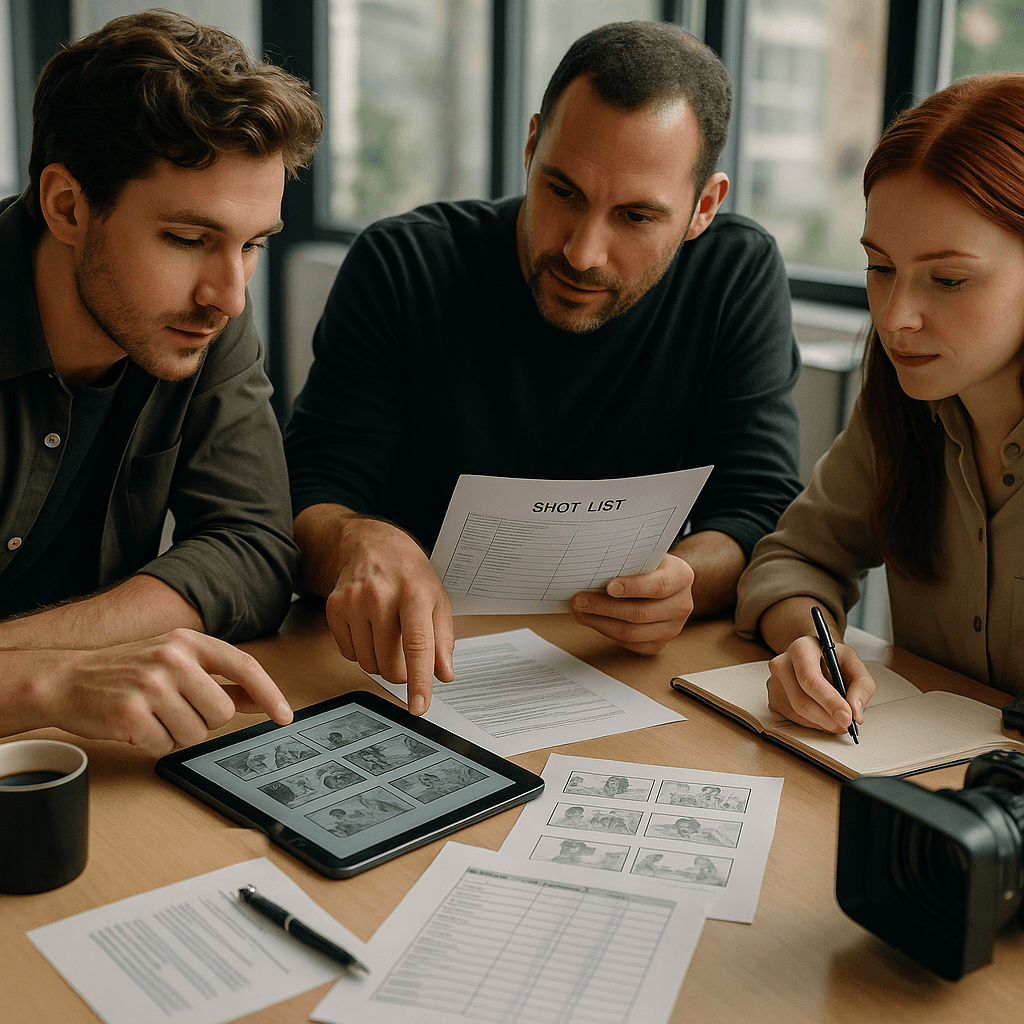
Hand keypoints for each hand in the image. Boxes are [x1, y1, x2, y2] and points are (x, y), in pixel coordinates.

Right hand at [33, 629, 292, 756]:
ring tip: (152, 716)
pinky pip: (164, 746)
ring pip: (195, 734)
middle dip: (203, 720)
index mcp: (188, 641)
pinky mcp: (131, 713)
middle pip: (222, 712)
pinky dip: (152, 744)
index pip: (245, 666)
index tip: (284, 716)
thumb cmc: (125, 672)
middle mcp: (172, 658)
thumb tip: (262, 700)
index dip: (270, 693)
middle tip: (174, 709)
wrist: (63, 679)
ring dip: (176, 734)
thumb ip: (221, 680)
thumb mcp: (175, 663)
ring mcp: (151, 685)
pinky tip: (135, 726)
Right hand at [323, 518, 453, 714]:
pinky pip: (349, 653)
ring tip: (388, 635)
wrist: (374, 546)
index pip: (418, 646)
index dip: (419, 681)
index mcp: (415, 594)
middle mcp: (382, 596)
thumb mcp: (439, 601)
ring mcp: (354, 601)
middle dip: (401, 671)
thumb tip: (444, 675)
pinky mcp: (334, 607)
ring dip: (381, 661)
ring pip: (368, 663)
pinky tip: (369, 628)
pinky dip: (362, 651)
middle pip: (390, 664)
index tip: (418, 707)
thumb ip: (443, 640)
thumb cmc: (411, 575)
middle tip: (406, 654)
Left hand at [569, 553, 694, 653]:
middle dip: (604, 607)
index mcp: (682, 577)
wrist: (666, 583)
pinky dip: (607, 632)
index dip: (633, 587)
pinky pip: (630, 643)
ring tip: (580, 611)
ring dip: (600, 622)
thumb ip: (628, 559)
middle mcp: (681, 605)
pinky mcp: (659, 643)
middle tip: (580, 600)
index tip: (609, 586)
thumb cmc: (650, 566)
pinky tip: (592, 621)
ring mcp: (672, 628)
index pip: (659, 586)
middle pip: (640, 613)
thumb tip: (594, 565)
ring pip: (632, 632)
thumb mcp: (646, 554)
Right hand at [765, 634, 875, 731]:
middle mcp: (782, 664)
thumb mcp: (854, 663)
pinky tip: (823, 714)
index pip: (810, 679)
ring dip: (823, 722)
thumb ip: (862, 686)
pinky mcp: (773, 700)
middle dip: (828, 718)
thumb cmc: (832, 658)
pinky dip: (814, 723)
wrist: (813, 655)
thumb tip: (855, 713)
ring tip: (837, 717)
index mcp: (801, 649)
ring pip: (798, 714)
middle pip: (802, 701)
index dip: (829, 701)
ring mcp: (774, 683)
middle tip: (846, 724)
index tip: (847, 717)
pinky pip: (794, 720)